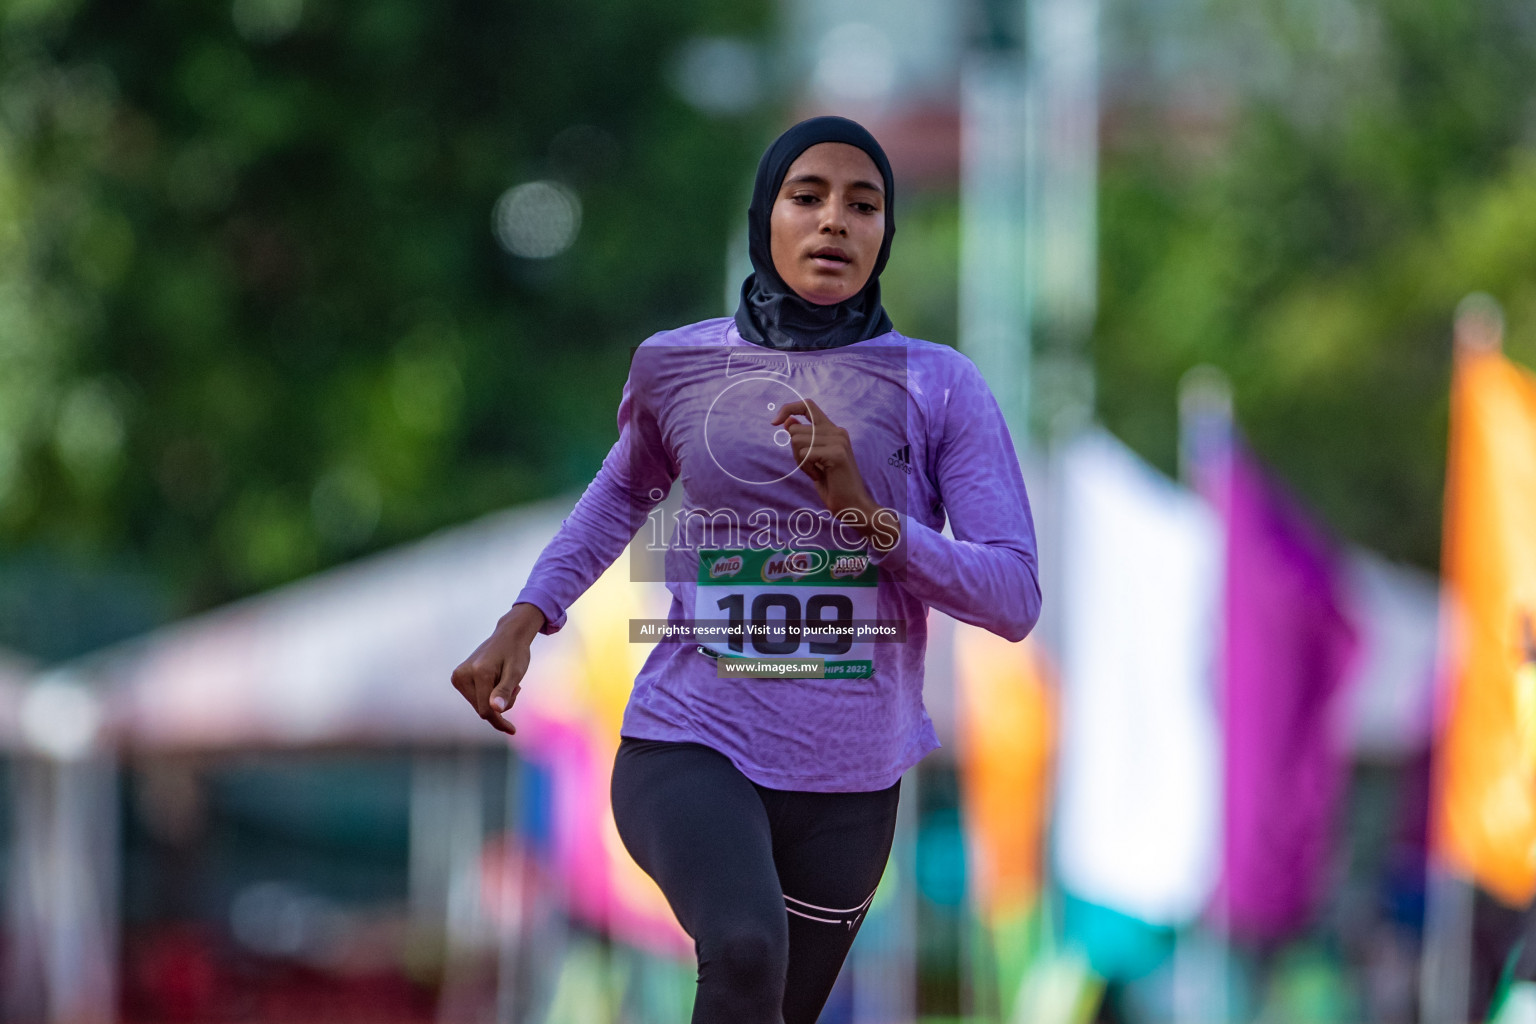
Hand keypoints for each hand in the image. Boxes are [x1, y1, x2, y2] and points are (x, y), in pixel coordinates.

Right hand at [450, 602, 545, 734]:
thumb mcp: (516, 672)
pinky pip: (475, 698)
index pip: (486, 710)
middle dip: (500, 706)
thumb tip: (496, 710)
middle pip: (482, 709)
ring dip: (494, 700)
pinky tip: (497, 682)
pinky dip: (488, 695)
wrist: (508, 636)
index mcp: (479, 673)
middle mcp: (463, 674)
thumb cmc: (515, 653)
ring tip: (506, 681)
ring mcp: (457, 676)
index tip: (513, 730)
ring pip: (478, 705)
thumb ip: (505, 690)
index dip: (500, 721)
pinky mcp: (457, 677)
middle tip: (516, 688)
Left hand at [771, 399, 899, 551]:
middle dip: (795, 452)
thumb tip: (786, 421)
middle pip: (795, 430)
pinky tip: (820, 476)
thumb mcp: (812, 459)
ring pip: (796, 441)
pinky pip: (804, 454)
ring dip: (800, 461)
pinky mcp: (837, 453)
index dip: (788, 408)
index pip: (807, 405)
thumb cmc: (832, 485)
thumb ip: (803, 439)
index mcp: (833, 430)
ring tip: (817, 472)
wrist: (852, 505)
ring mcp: (838, 440)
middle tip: (812, 468)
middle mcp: (837, 431)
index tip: (774, 422)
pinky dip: (806, 468)